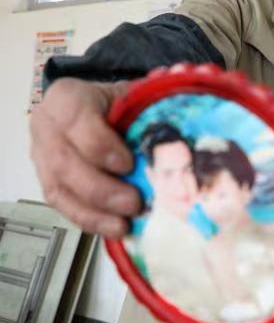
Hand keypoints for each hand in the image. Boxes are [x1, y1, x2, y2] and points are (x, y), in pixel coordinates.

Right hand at [29, 78, 140, 236]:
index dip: (101, 146)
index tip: (128, 164)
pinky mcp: (49, 183)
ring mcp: (43, 158)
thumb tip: (181, 113)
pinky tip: (114, 228)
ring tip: (125, 223)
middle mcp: (47, 127)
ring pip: (59, 189)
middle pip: (64, 162)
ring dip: (95, 212)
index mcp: (67, 97)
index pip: (76, 122)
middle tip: (134, 202)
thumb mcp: (131, 93)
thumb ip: (150, 101)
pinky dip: (90, 221)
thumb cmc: (114, 104)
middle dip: (101, 188)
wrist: (92, 110)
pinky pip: (63, 207)